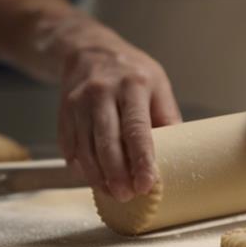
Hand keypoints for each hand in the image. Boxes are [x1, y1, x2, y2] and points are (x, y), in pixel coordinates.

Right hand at [54, 18, 181, 201]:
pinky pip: (69, 145)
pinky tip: (92, 178)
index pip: (136, 128)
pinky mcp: (64, 112)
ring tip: (112, 192)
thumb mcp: (157, 84)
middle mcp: (102, 92)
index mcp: (133, 85)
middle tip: (127, 196)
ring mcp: (79, 101)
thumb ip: (167, 118)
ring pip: (85, 147)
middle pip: (107, 141)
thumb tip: (181, 154)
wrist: (88, 51)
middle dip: (116, 174)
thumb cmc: (130, 71)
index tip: (146, 183)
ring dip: (98, 175)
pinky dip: (80, 166)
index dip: (141, 160)